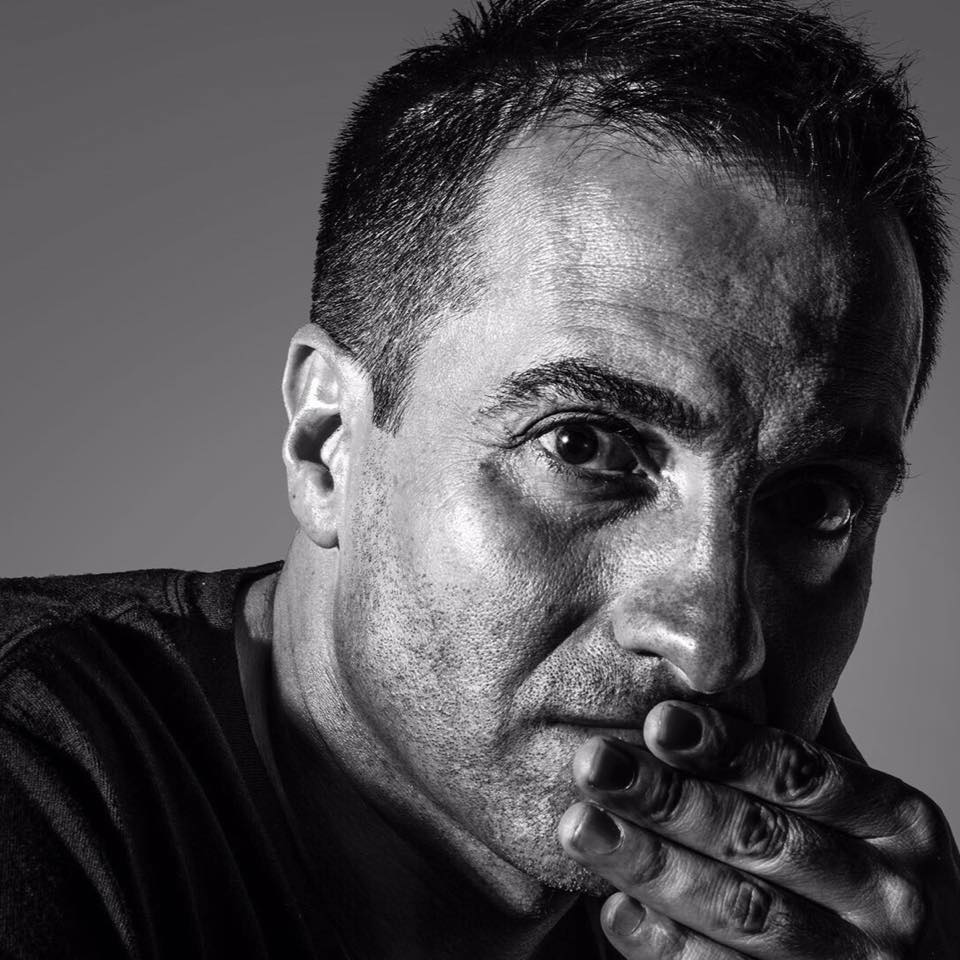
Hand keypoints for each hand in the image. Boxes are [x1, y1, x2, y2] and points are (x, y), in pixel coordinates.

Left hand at [558, 701, 959, 957]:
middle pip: (760, 838)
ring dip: (649, 864)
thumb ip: (808, 751)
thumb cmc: (868, 872)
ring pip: (739, 910)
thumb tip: (738, 657)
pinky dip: (666, 946)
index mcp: (900, 822)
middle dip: (667, 798)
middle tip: (592, 761)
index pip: (802, 775)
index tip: (657, 720)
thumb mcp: (867, 809)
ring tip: (580, 824)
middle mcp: (891, 897)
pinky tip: (613, 908)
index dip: (727, 746)